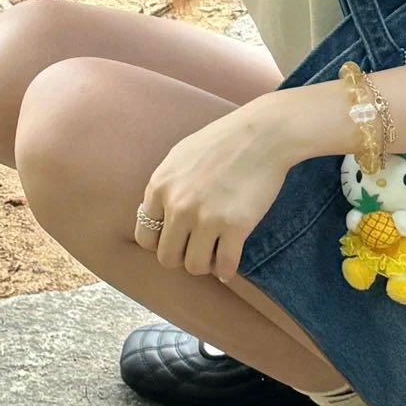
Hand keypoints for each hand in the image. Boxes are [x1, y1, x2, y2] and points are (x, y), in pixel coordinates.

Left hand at [133, 99, 294, 283]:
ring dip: (204, 265)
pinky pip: (224, 267)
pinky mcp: (235, 227)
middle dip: (181, 257)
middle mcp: (178, 205)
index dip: (160, 243)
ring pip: (194, 267)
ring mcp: (206, 217)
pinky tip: (229, 263)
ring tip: (213, 254)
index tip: (176, 239)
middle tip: (196, 249)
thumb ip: (166, 187)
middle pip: (166, 257)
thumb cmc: (221, 142)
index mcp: (160, 187)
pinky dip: (226, 270)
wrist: (261, 135)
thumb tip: (157, 214)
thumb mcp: (179, 157)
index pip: (145, 236)